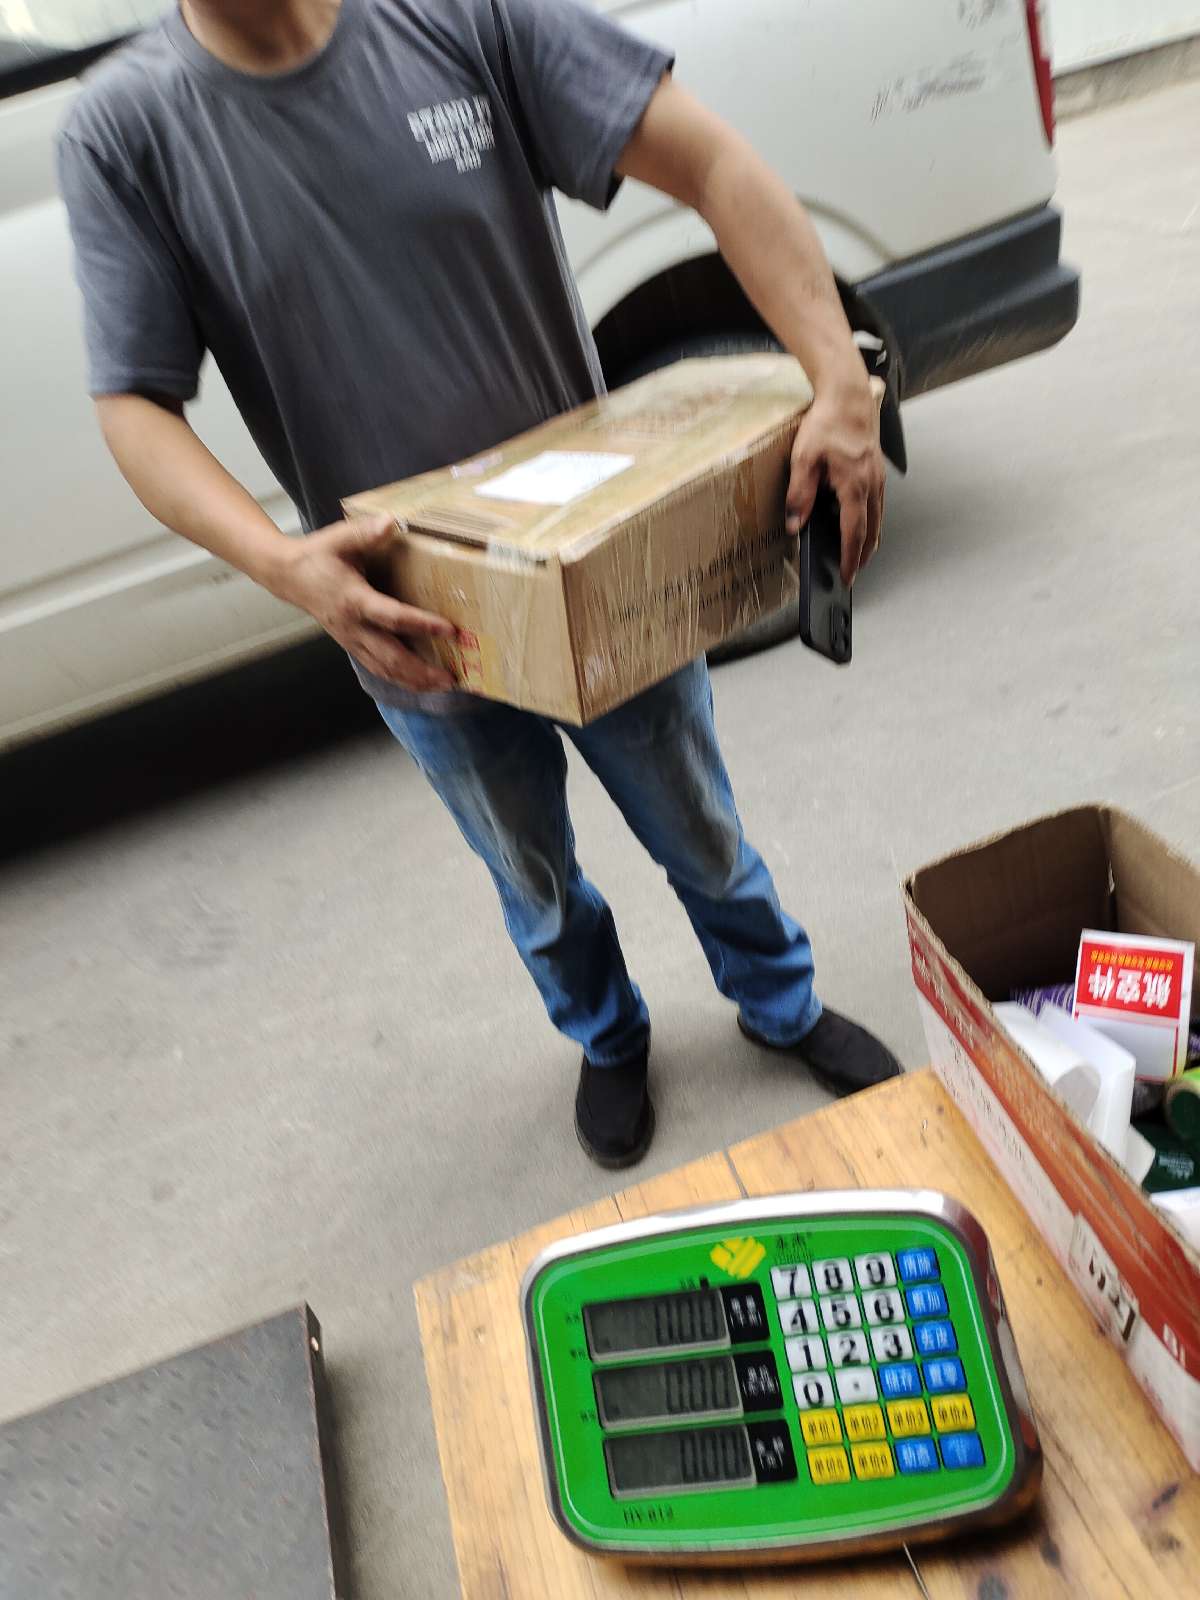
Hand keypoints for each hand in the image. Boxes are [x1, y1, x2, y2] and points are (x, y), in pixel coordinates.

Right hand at [278, 515, 457, 689]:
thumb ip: (365, 532)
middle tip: (452, 676)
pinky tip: (421, 682)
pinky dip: (401, 679)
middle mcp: (354, 627)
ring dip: (415, 681)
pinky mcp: (353, 646)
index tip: (449, 630)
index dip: (420, 625)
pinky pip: (379, 668)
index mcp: (353, 600)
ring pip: (385, 669)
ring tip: (445, 684)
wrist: (288, 576)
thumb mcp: (339, 538)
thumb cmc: (318, 556)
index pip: (391, 617)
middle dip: (422, 671)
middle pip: (391, 657)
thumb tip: (390, 522)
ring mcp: (352, 641)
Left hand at [786, 374, 886, 584]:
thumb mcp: (804, 459)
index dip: (849, 557)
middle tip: (853, 573)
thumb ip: (800, 494)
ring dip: (869, 539)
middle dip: (863, 554)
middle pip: (872, 530)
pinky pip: (877, 503)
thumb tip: (796, 524)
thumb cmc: (827, 422)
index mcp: (854, 485)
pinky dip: (871, 520)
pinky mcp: (876, 470)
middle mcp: (872, 484)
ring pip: (878, 517)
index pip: (854, 532)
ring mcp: (877, 477)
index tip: (846, 575)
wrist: (848, 395)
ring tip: (858, 555)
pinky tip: (860, 523)